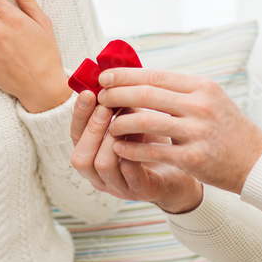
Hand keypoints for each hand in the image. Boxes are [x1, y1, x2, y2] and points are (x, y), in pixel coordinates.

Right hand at [69, 91, 203, 213]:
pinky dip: (133, 153)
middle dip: (92, 128)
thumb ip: (119, 101)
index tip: (89, 92)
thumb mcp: (133, 117)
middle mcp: (101, 174)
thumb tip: (109, 70)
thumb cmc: (154, 139)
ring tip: (129, 118)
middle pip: (80, 156)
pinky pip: (130, 176)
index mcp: (94, 153)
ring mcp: (120, 185)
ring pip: (102, 165)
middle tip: (107, 106)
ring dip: (113, 138)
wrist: (186, 165)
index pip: (75, 136)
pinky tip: (142, 135)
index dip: (79, 114)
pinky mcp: (142, 190)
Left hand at [96, 69, 261, 194]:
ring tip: (107, 124)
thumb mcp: (210, 99)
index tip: (105, 76)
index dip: (126, 75)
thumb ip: (180, 90)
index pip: (155, 76)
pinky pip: (153, 151)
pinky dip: (131, 149)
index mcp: (202, 86)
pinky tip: (119, 148)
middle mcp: (200, 105)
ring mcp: (197, 131)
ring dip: (120, 122)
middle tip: (99, 97)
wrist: (257, 162)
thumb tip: (141, 79)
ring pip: (146, 122)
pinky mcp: (193, 158)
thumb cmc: (227, 128)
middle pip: (147, 94)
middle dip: (117, 94)